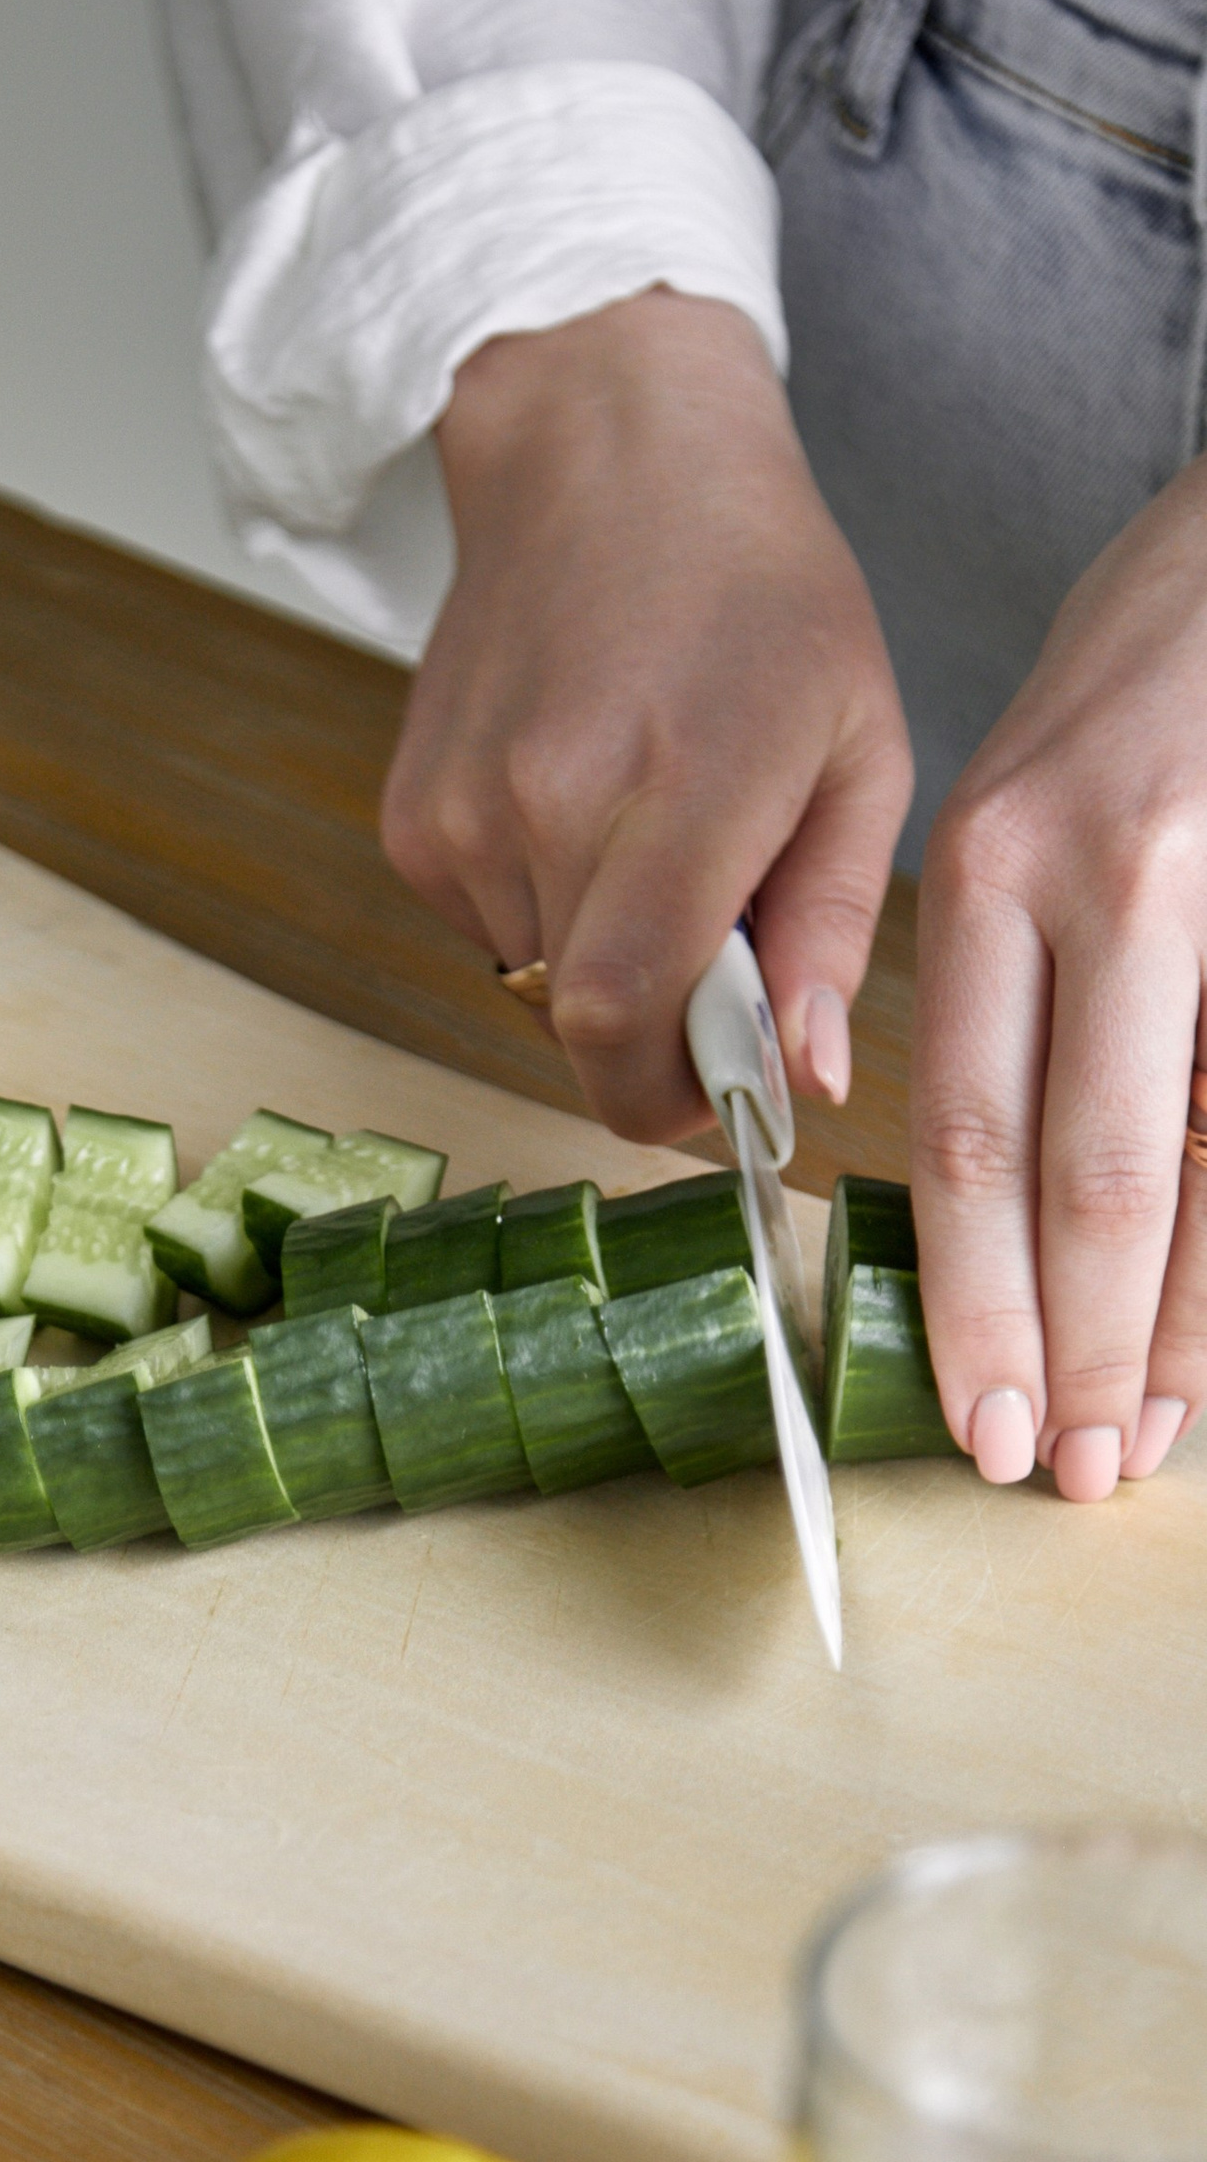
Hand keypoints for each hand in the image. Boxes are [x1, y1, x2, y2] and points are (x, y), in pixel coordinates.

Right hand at [387, 291, 911, 1137]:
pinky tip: (582, 806)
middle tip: (716, 944)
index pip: (625, 1024)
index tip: (721, 1096)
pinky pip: (485, 928)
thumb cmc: (758, 588)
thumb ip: (829, 922)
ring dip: (601, 954)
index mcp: (678, 788)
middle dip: (656, 1026)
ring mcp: (460, 814)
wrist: (604, 455)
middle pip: (580, 1022)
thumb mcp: (861, 744)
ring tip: (650, 837)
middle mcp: (544, 807)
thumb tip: (805, 1077)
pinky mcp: (411, 818)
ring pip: (534, 981)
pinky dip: (544, 908)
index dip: (668, 1098)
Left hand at [912, 462, 1206, 1500]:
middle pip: (1093, 1170)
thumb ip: (1009, 990)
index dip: (981, 1297)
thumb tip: (1003, 1211)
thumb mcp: (1023, 809)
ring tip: (1149, 1438)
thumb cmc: (1144, 688)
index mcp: (998, 865)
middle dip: (1076, 1343)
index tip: (977, 1416)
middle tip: (1061, 1473)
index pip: (980, 1134)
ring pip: (1206, 1156)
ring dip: (1184, 1319)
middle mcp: (1114, 875)